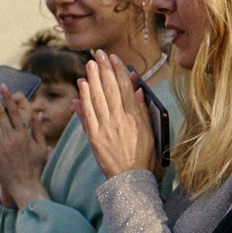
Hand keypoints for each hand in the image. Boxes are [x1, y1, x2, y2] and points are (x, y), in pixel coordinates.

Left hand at [0, 89, 48, 209]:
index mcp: (24, 135)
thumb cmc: (34, 167)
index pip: (15, 112)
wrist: (24, 186)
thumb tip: (37, 114)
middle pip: (1, 114)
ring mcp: (2, 146)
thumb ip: (38, 130)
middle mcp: (12, 138)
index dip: (9, 98)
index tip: (4, 86)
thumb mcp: (41, 148)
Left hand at [78, 52, 155, 179]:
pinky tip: (82, 85)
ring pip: (98, 98)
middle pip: (110, 88)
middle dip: (104, 69)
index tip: (114, 58)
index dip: (119, 71)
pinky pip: (88, 114)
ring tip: (90, 63)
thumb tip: (137, 89)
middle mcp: (120, 119)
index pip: (125, 88)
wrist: (131, 178)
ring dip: (93, 78)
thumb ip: (141, 109)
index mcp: (136, 117)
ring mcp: (106, 128)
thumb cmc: (144, 156)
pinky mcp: (94, 137)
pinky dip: (84, 98)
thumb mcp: (149, 131)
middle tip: (99, 54)